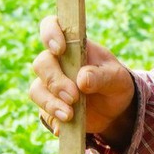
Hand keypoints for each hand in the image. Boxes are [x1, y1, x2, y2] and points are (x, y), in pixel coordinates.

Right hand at [28, 15, 137, 145]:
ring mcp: (50, 85)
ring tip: (70, 115)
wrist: (116, 111)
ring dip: (51, 103)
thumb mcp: (117, 78)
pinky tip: (64, 126)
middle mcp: (57, 62)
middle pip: (41, 64)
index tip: (59, 49)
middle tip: (73, 96)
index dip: (50, 33)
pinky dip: (53, 119)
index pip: (51, 26)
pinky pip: (43, 112)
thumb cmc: (116, 84)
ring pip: (36, 90)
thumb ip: (101, 76)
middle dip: (55, 81)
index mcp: (72, 45)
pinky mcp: (49, 106)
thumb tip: (82, 80)